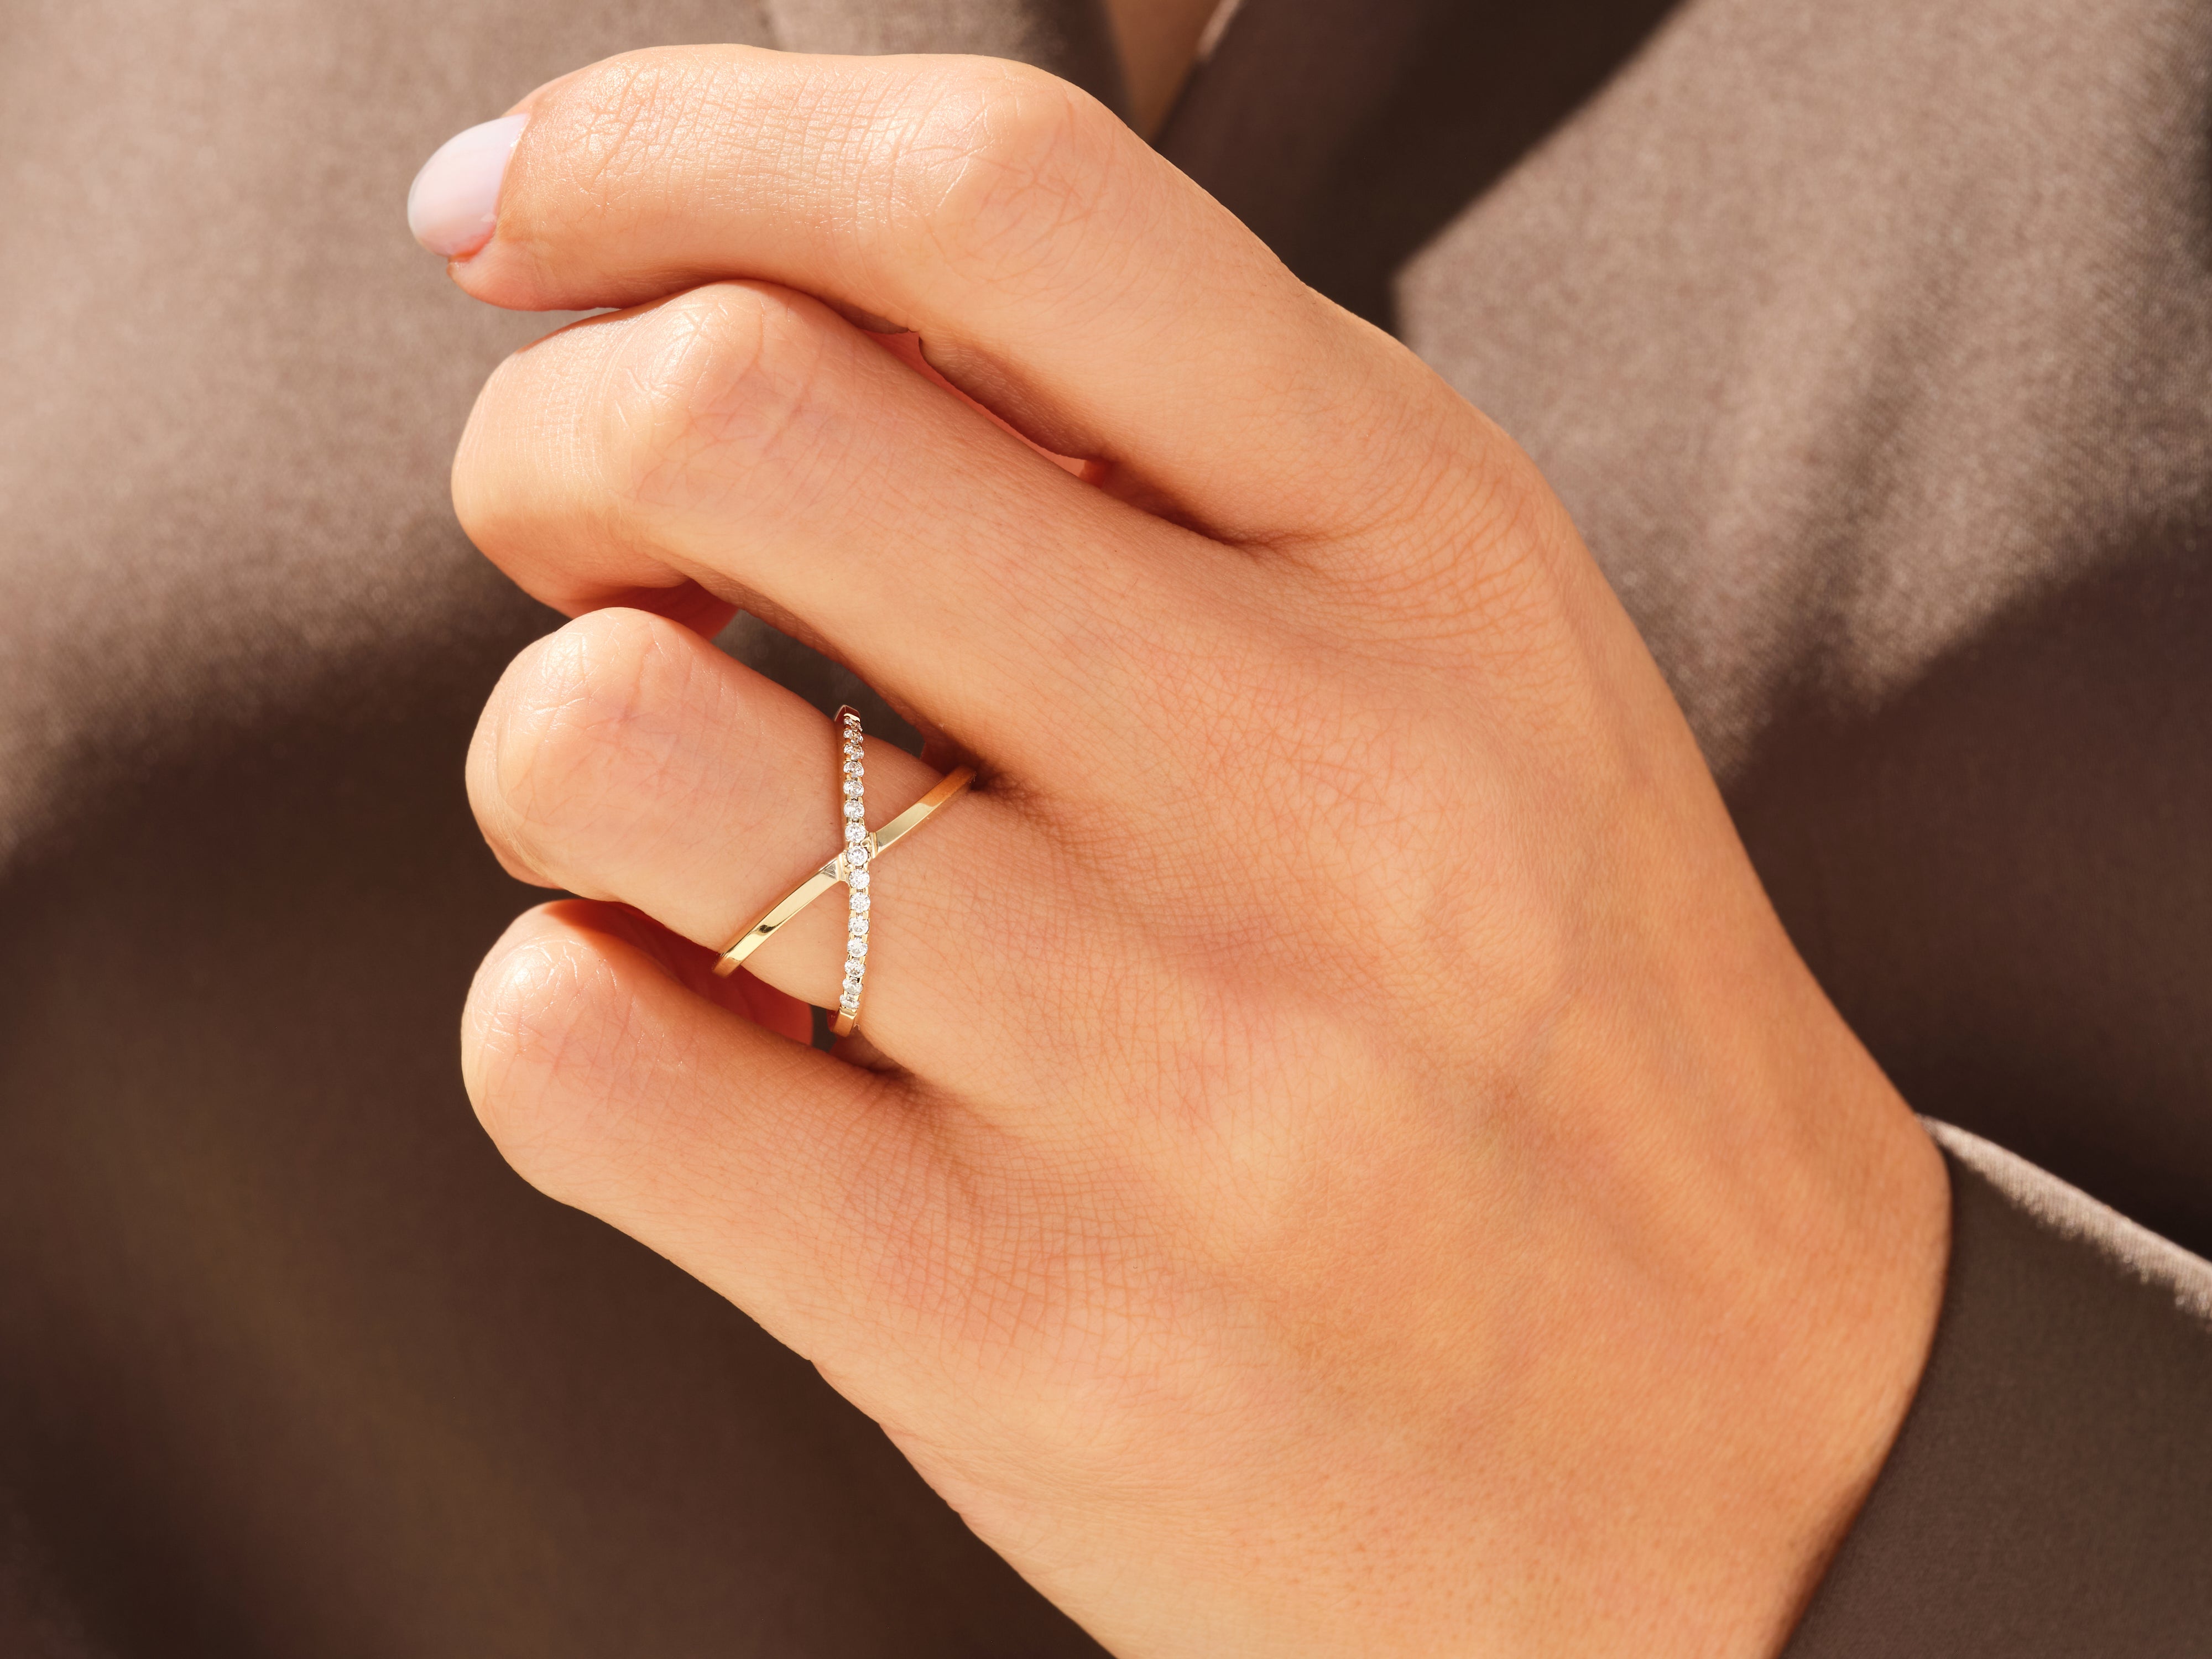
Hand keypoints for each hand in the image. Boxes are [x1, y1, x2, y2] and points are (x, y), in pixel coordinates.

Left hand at [442, 48, 1946, 1656]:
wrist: (1744, 1452)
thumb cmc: (1560, 1025)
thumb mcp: (1458, 646)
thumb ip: (1170, 454)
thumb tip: (775, 297)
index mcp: (1420, 546)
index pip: (997, 201)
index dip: (680, 141)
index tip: (538, 202)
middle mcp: (1306, 777)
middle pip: (730, 419)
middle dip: (547, 439)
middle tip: (583, 530)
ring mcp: (1163, 1066)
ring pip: (599, 742)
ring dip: (545, 746)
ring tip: (670, 816)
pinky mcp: (1012, 1322)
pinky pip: (578, 1061)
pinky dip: (561, 1010)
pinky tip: (695, 1031)